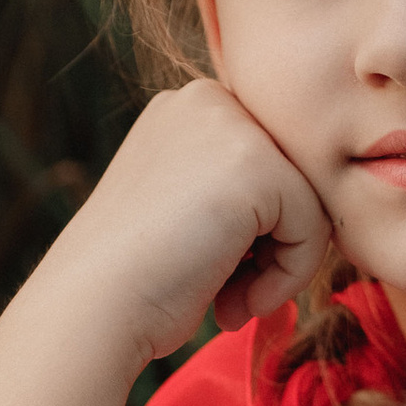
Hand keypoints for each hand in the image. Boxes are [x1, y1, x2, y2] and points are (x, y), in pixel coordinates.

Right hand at [53, 79, 335, 374]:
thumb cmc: (134, 280)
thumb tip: (302, 212)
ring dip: (279, 268)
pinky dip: (287, 278)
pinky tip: (235, 303)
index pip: (268, 168)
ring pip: (308, 204)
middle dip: (269, 249)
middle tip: (228, 298)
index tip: (214, 276)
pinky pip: (313, 227)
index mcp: (187, 109)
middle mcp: (207, 99)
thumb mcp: (183, 211)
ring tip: (232, 304)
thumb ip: (233, 193)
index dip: (253, 235)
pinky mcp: (256, 166)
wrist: (91, 306)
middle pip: (293, 181)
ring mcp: (232, 126)